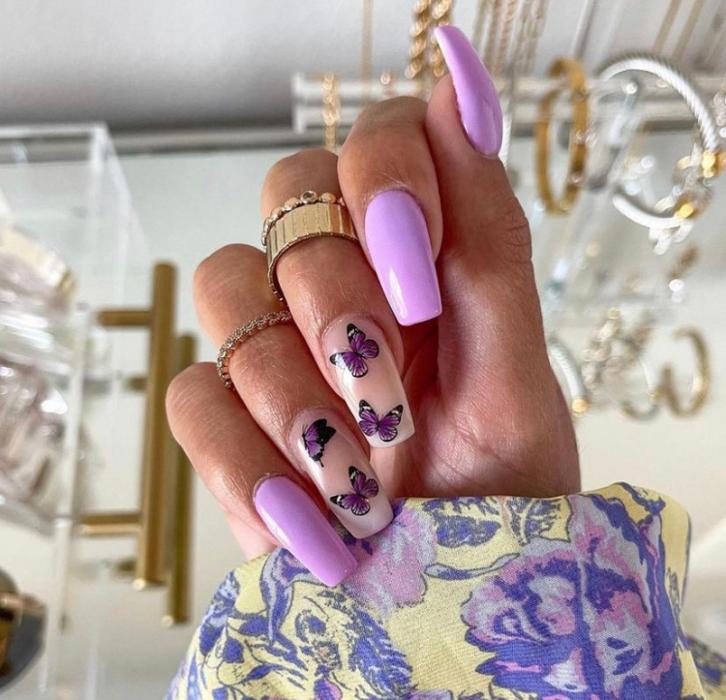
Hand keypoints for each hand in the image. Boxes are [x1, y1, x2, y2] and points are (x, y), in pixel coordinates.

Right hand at [166, 27, 578, 584]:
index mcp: (418, 256)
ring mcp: (276, 346)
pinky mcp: (229, 420)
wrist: (454, 600)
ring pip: (225, 293)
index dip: (384, 180)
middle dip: (337, 299)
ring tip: (364, 487)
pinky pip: (192, 398)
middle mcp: (341, 282)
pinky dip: (248, 462)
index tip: (420, 279)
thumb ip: (489, 246)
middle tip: (391, 395)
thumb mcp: (514, 377)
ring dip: (293, 394)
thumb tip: (462, 90)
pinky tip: (314, 518)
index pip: (375, 140)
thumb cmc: (503, 488)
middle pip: (287, 204)